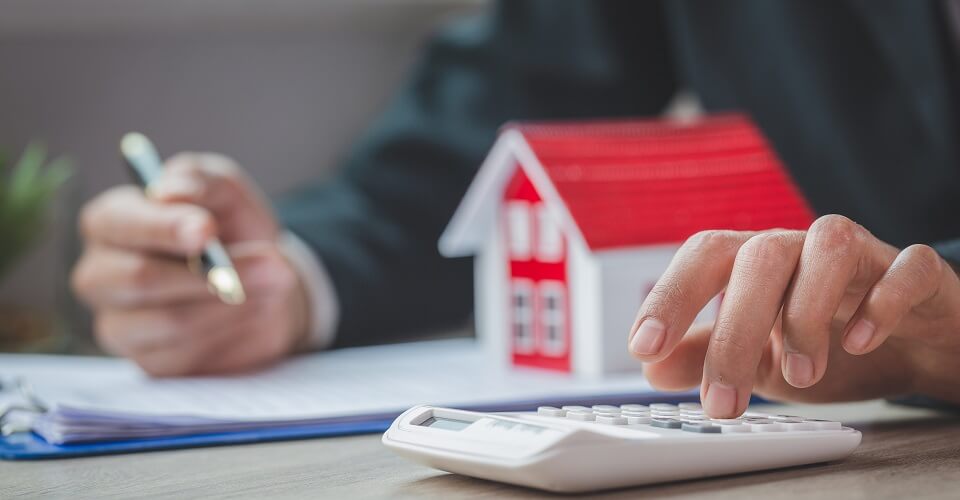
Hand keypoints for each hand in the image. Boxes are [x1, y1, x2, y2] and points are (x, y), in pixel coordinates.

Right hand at [72, 153, 309, 375]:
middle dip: (209, 272)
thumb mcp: (226, 192)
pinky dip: (231, 329)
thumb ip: (200, 181)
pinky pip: (189, 351)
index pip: (119, 224)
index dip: (164, 227)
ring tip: (273, 282)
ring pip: (171, 320)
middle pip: (138, 278)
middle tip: (268, 262)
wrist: (265, 281)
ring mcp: (120, 323)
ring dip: (231, 302)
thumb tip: (169, 189)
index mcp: (110, 222)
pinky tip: (252, 311)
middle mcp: (102, 274)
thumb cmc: (233, 229)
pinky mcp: (150, 362)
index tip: (207, 230)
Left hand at [628, 215, 959, 416]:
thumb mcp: (757, 356)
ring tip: (801, 376)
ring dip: (807, 313)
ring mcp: (862, 253)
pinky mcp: (915, 271)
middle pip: (759, 258)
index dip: (671, 295)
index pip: (704, 256)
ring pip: (828, 245)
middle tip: (723, 401)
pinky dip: (882, 302)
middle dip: (735, 331)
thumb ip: (705, 355)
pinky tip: (861, 343)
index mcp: (755, 262)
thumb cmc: (826, 340)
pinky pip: (905, 266)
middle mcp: (801, 247)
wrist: (913, 343)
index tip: (643, 347)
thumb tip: (652, 369)